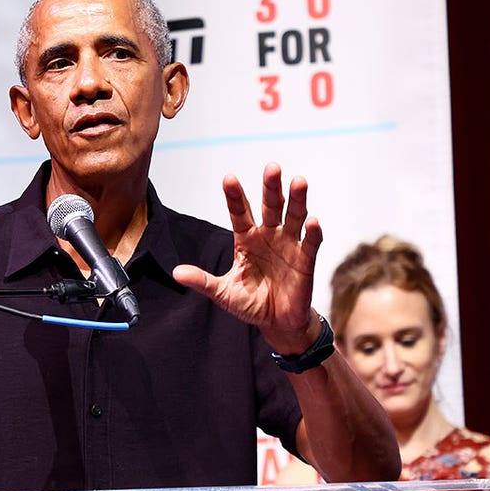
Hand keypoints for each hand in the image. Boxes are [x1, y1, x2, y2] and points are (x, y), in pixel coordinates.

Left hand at [172, 163, 321, 353]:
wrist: (277, 323)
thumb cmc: (251, 303)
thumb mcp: (223, 293)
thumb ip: (203, 281)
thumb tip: (177, 273)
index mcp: (246, 239)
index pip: (239, 213)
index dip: (235, 196)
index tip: (229, 178)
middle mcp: (269, 236)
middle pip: (270, 206)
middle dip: (271, 187)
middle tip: (272, 168)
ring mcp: (289, 245)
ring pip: (293, 217)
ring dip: (297, 200)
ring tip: (298, 182)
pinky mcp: (306, 260)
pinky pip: (310, 243)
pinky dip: (313, 232)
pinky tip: (313, 221)